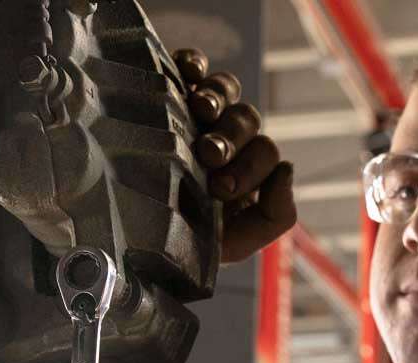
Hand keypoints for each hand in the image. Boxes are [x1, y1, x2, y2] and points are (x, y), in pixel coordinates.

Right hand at [174, 47, 296, 262]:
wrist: (129, 236)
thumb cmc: (183, 243)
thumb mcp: (235, 243)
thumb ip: (275, 216)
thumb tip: (288, 169)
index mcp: (244, 172)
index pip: (266, 154)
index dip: (250, 168)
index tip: (219, 189)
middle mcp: (227, 140)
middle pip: (248, 119)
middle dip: (232, 137)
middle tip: (209, 155)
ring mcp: (200, 114)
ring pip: (227, 89)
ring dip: (218, 97)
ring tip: (201, 109)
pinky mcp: (172, 92)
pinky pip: (193, 65)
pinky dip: (195, 63)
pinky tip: (188, 73)